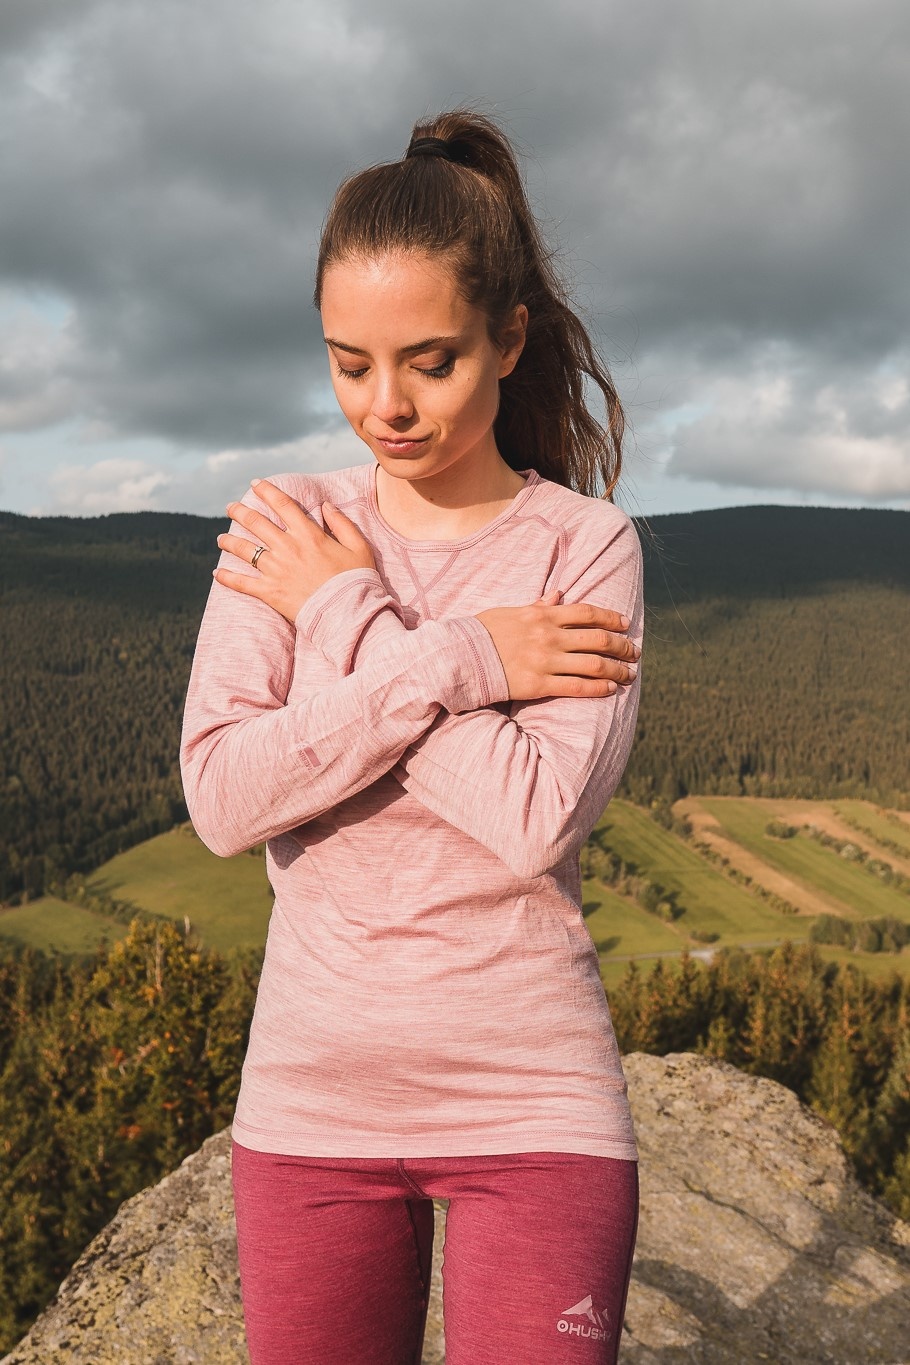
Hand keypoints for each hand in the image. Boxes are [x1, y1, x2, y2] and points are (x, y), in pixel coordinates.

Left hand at [213, 478, 375, 623]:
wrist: (348, 612)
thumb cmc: (357, 580)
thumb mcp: (358, 546)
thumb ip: (342, 523)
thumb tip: (326, 505)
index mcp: (308, 534)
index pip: (282, 505)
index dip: (266, 491)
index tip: (255, 484)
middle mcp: (288, 548)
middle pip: (256, 522)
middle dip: (240, 512)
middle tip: (231, 508)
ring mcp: (276, 570)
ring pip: (244, 549)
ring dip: (229, 541)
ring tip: (220, 538)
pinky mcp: (270, 592)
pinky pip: (242, 583)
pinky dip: (227, 578)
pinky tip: (217, 572)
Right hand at [475, 589, 639, 700]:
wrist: (460, 657)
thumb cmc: (483, 633)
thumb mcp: (510, 611)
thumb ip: (538, 605)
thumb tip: (558, 594)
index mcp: (543, 615)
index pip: (588, 613)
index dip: (612, 618)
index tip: (626, 624)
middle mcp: (549, 636)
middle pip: (598, 639)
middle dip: (622, 647)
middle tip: (635, 653)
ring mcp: (545, 661)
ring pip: (594, 665)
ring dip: (617, 670)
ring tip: (629, 675)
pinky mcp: (539, 684)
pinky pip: (577, 687)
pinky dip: (598, 688)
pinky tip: (611, 690)